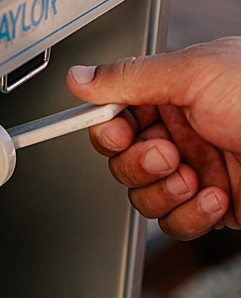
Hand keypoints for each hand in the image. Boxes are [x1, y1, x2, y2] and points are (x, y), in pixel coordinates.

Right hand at [69, 40, 240, 236]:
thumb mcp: (195, 72)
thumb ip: (131, 77)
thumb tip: (82, 77)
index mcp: (175, 93)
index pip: (117, 117)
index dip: (109, 130)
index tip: (118, 131)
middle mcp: (182, 132)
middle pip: (123, 163)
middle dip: (140, 165)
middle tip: (167, 154)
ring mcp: (194, 171)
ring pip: (144, 198)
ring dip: (165, 193)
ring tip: (195, 177)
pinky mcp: (209, 206)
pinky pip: (174, 225)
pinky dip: (191, 215)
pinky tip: (216, 195)